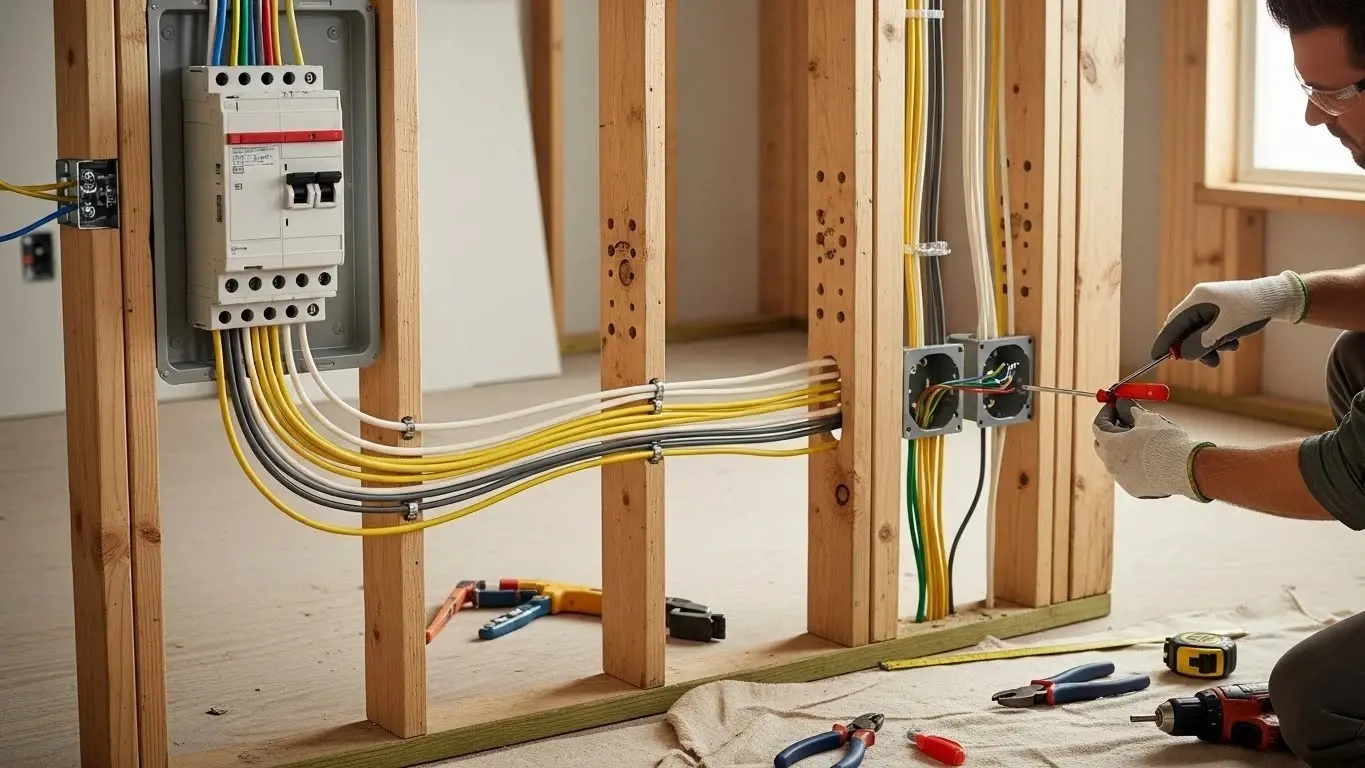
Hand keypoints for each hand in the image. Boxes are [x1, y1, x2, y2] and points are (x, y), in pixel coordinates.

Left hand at [1091, 399, 1211, 501]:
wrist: (1187, 469)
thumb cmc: (1166, 441)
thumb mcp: (1147, 419)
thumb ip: (1130, 410)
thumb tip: (1122, 403)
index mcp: (1110, 445)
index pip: (1098, 425)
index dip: (1107, 413)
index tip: (1116, 405)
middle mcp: (1110, 464)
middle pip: (1103, 444)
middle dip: (1111, 431)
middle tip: (1125, 421)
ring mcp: (1122, 479)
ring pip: (1117, 460)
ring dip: (1125, 449)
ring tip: (1145, 440)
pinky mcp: (1135, 490)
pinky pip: (1130, 474)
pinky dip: (1136, 464)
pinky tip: (1153, 458)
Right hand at [1152, 271, 1306, 365]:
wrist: (1278, 298)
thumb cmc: (1251, 310)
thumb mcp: (1224, 331)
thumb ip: (1200, 344)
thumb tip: (1182, 355)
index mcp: (1197, 300)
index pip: (1172, 324)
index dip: (1163, 342)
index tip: (1155, 358)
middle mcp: (1200, 300)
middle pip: (1184, 329)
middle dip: (1193, 348)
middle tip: (1207, 362)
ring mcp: (1210, 304)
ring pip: (1198, 332)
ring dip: (1208, 346)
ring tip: (1226, 352)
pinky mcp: (1221, 310)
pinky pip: (1210, 329)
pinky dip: (1217, 340)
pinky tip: (1233, 342)